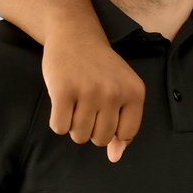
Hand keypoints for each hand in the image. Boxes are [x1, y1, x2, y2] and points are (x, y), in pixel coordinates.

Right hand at [42, 24, 143, 161]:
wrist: (76, 35)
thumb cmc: (100, 68)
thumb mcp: (121, 91)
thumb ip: (122, 126)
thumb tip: (115, 158)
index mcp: (135, 93)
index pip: (126, 135)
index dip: (112, 130)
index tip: (105, 113)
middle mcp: (114, 92)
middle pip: (100, 139)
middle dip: (90, 129)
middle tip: (87, 106)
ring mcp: (88, 91)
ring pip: (79, 136)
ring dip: (73, 126)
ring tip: (75, 103)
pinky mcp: (63, 90)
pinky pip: (59, 127)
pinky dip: (58, 121)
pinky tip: (62, 103)